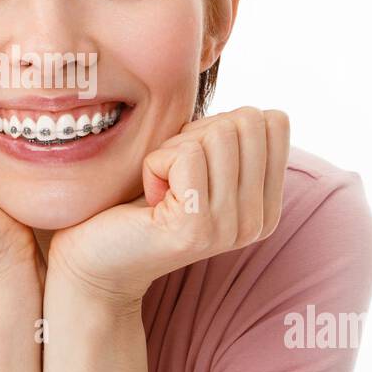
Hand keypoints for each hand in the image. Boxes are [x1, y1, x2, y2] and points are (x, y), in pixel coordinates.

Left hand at [48, 107, 290, 309]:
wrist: (97, 259)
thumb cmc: (142, 202)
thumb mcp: (203, 166)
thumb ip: (234, 141)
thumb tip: (257, 112)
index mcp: (267, 205)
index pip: (273, 121)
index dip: (222, 124)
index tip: (193, 161)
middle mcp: (257, 221)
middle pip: (246, 123)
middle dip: (198, 132)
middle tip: (173, 172)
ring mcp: (230, 227)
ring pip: (217, 135)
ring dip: (174, 149)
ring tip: (161, 186)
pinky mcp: (196, 227)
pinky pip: (186, 154)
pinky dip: (154, 164)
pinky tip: (150, 196)